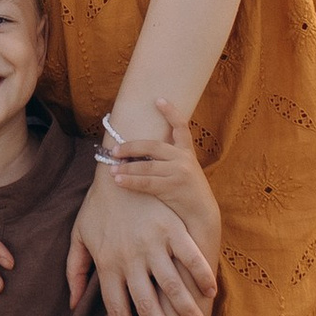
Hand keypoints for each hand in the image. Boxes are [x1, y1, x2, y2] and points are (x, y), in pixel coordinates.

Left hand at [68, 130, 215, 315]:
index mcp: (107, 264)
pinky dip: (200, 274)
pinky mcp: (170, 227)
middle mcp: (130, 258)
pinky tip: (211, 292)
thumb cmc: (97, 206)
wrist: (116, 167)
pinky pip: (188, 255)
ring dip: (186, 311)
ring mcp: (152, 243)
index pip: (117, 311)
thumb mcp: (78, 236)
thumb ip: (74, 271)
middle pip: (146, 306)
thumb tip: (72, 304)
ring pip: (171, 285)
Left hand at [101, 102, 222, 264]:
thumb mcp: (185, 172)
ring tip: (112, 168)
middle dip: (131, 147)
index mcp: (188, 152)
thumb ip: (170, 161)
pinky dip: (130, 181)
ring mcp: (179, 172)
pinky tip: (119, 181)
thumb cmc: (189, 195)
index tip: (158, 99)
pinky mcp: (172, 187)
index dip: (170, 112)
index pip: (181, 126)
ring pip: (146, 166)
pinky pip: (146, 182)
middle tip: (115, 150)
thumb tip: (141, 154)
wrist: (203, 216)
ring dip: (126, 167)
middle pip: (153, 145)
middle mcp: (184, 159)